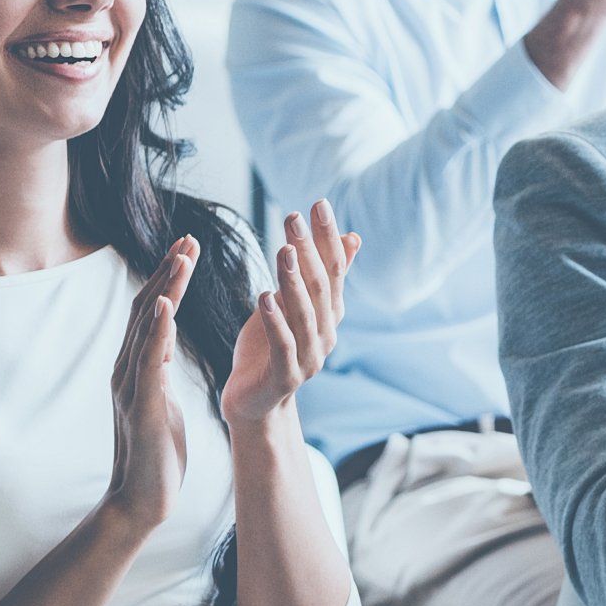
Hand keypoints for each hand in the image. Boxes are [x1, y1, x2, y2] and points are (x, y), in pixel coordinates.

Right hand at [105, 236, 198, 529]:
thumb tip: (162, 340)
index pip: (151, 312)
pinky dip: (156, 329)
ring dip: (165, 289)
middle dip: (167, 272)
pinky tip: (167, 305)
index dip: (167, 278)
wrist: (141, 501)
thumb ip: (157, 369)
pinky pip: (148, 360)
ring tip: (183, 258)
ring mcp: (130, 386)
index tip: (187, 248)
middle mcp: (127, 369)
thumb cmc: (156, 455)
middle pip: (146, 309)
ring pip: (147, 327)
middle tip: (188, 239)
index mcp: (136, 368)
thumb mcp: (160, 400)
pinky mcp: (141, 405)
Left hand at [220, 200, 359, 430]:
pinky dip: (275, 320)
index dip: (327, 237)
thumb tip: (353, 236)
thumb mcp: (294, 303)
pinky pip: (283, 345)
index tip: (318, 204)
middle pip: (321, 286)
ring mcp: (310, 357)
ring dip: (293, 280)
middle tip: (293, 216)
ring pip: (304, 314)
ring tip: (283, 250)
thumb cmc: (269, 346)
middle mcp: (326, 333)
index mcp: (330, 314)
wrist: (252, 401)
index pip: (334, 269)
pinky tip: (264, 297)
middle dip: (309, 249)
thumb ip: (322, 274)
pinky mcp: (286, 377)